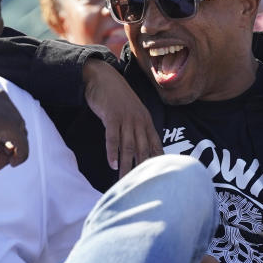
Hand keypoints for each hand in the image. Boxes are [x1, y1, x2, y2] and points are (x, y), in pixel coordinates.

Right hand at [0, 82, 27, 170]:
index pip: (5, 112)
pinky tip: (13, 164)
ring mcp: (6, 110)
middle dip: (7, 143)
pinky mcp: (8, 124)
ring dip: (10, 151)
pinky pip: (22, 142)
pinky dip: (21, 154)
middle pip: (14, 123)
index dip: (2, 131)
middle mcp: (1, 96)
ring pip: (19, 133)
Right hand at [82, 59, 161, 175]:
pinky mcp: (112, 116)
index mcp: (146, 120)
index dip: (158, 160)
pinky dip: (112, 152)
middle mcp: (139, 120)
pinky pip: (113, 137)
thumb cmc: (117, 98)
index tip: (159, 176)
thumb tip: (140, 147)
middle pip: (143, 149)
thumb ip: (137, 127)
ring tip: (124, 179)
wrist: (103, 77)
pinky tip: (112, 164)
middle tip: (140, 184)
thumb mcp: (132, 111)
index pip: (155, 144)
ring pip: (128, 146)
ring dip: (127, 164)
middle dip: (142, 168)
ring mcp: (126, 118)